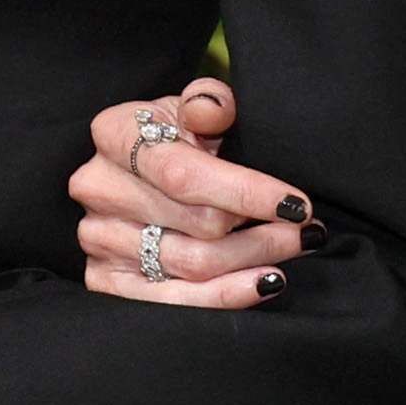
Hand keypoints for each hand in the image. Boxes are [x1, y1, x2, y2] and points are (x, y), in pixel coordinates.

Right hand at [70, 78, 312, 307]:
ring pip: (193, 267)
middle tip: (307, 230)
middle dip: (263, 231)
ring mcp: (98, 237)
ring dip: (255, 262)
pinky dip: (226, 295)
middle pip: (196, 226)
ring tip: (294, 249)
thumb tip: (215, 111)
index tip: (297, 205)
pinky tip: (264, 282)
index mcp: (115, 134)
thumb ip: (209, 102)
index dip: (245, 192)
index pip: (183, 174)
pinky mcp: (105, 279)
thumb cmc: (173, 134)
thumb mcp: (190, 106)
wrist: (134, 170)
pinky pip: (172, 302)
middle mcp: (98, 188)